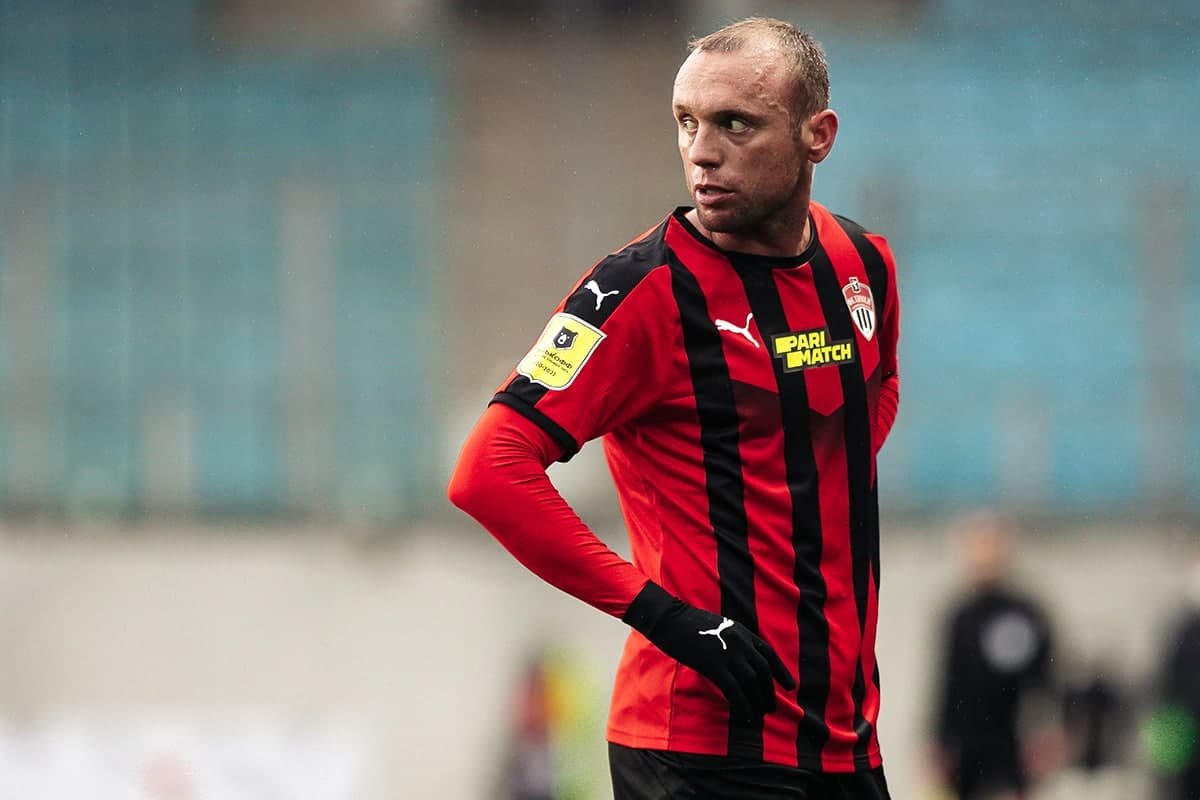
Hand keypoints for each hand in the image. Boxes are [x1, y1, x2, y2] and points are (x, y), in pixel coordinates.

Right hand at [623, 582, 795, 716]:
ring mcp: (728, 654)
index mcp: (742, 632)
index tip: (789, 686)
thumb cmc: (689, 624)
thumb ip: (731, 640)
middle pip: (763, 671)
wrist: (670, 620)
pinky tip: (745, 716)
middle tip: (772, 708)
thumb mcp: (718, 627)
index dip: (781, 671)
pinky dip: (742, 704)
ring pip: (751, 682)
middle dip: (769, 692)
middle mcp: (740, 643)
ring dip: (758, 701)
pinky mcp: (715, 666)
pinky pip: (734, 690)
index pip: (768, 654)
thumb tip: (738, 658)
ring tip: (760, 715)